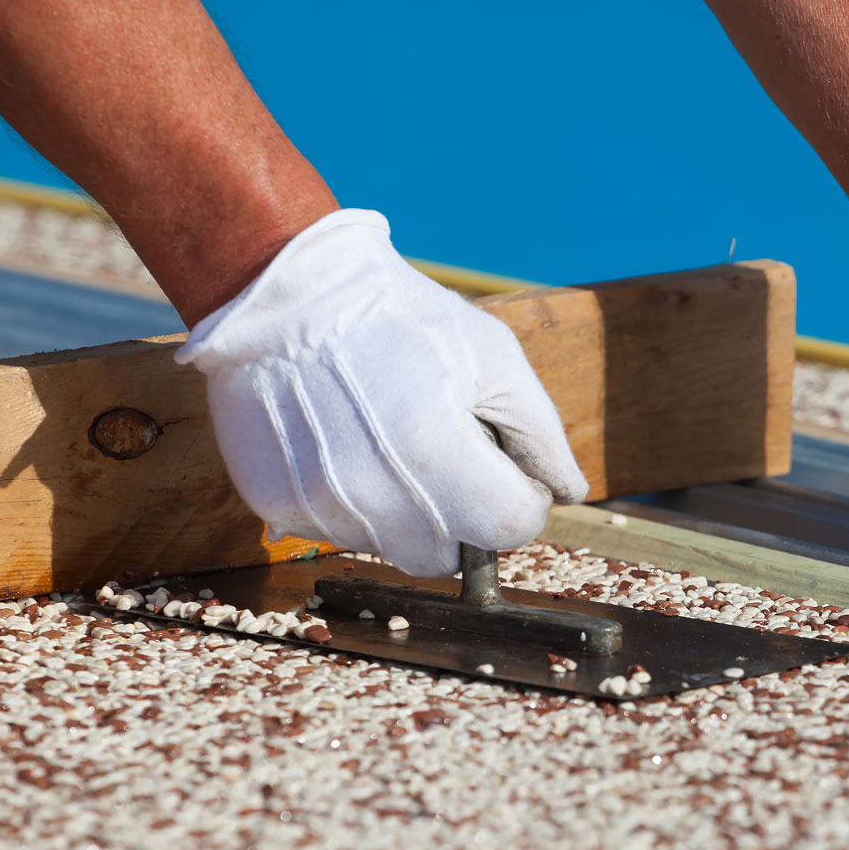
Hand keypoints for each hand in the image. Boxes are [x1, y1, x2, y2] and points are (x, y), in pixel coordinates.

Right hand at [177, 209, 586, 576]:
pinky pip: (337, 532)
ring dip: (406, 513)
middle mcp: (376, 494)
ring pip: (391, 549)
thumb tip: (569, 492)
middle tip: (447, 459)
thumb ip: (540, 433)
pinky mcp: (279, 506)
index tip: (506, 472)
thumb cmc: (399, 316)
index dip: (522, 502)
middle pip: (448, 556)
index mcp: (438, 454)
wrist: (286, 293)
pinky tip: (346, 446)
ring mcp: (322, 505)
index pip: (509, 529)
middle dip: (462, 517)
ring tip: (390, 443)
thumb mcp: (491, 355)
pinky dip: (352, 503)